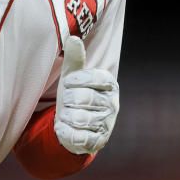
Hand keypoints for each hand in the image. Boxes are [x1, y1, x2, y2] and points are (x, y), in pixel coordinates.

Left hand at [54, 36, 119, 154]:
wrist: (72, 125)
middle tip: (68, 102)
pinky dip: (66, 132)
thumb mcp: (72, 75)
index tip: (70, 84)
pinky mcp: (99, 142)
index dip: (72, 82)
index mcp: (109, 83)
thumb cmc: (73, 94)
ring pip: (79, 118)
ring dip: (66, 117)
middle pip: (82, 98)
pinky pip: (77, 136)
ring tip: (69, 115)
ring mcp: (108, 124)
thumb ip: (74, 58)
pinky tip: (67, 129)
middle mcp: (113, 103)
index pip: (87, 77)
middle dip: (67, 101)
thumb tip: (73, 37)